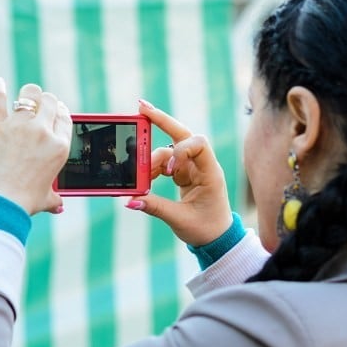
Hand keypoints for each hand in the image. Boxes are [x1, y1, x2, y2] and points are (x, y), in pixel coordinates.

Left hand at [0, 78, 71, 214]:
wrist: (0, 202)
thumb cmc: (24, 202)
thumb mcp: (46, 198)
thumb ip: (54, 197)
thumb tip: (58, 206)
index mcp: (59, 147)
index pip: (65, 117)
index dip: (60, 112)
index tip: (54, 112)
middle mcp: (42, 131)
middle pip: (49, 101)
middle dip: (45, 102)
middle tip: (37, 107)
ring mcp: (19, 125)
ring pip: (29, 94)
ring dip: (27, 95)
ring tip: (21, 99)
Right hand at [128, 100, 233, 246]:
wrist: (217, 238)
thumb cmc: (206, 228)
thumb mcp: (179, 219)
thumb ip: (154, 207)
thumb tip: (130, 200)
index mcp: (210, 173)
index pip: (199, 144)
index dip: (180, 151)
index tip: (166, 171)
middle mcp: (202, 165)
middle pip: (182, 134)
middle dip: (161, 120)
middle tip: (141, 107)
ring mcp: (192, 167)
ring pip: (169, 149)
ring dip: (152, 158)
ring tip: (140, 174)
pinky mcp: (183, 173)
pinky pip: (166, 162)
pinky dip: (153, 166)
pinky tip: (145, 176)